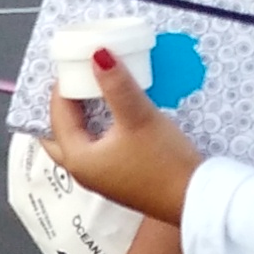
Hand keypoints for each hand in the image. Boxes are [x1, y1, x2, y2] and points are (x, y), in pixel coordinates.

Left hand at [47, 49, 203, 223]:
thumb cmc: (164, 161)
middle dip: (63, 107)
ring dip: (80, 119)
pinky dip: (97, 130)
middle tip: (73, 82)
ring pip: (79, 142)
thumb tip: (96, 55)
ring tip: (90, 93)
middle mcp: (83, 172)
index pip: (57, 115)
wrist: (196, 199)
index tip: (74, 63)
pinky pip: (98, 149)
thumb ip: (116, 85)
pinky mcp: (121, 180)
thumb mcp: (139, 117)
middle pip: (59, 134)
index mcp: (78, 158)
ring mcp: (102, 179)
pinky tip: (113, 116)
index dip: (63, 87)